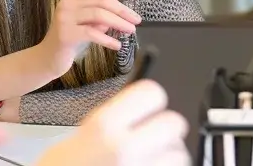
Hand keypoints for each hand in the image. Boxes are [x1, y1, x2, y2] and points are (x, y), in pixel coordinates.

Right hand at [34, 0, 140, 78]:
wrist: (48, 57)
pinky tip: (117, 45)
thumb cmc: (72, 38)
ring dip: (119, 23)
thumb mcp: (88, 20)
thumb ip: (101, 9)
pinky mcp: (65, 34)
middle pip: (102, 0)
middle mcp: (67, 2)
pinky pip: (92, 33)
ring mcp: (64, 17)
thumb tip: (121, 1)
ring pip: (99, 14)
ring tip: (131, 30)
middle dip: (123, 10)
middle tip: (137, 20)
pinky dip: (108, 39)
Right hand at [37, 80, 188, 165]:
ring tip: (148, 162)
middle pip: (174, 123)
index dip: (152, 100)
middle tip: (152, 139)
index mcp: (101, 128)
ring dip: (168, 157)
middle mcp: (124, 149)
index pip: (151, 94)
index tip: (148, 107)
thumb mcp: (73, 142)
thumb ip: (108, 124)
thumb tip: (136, 112)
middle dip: (165, 131)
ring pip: (179, 154)